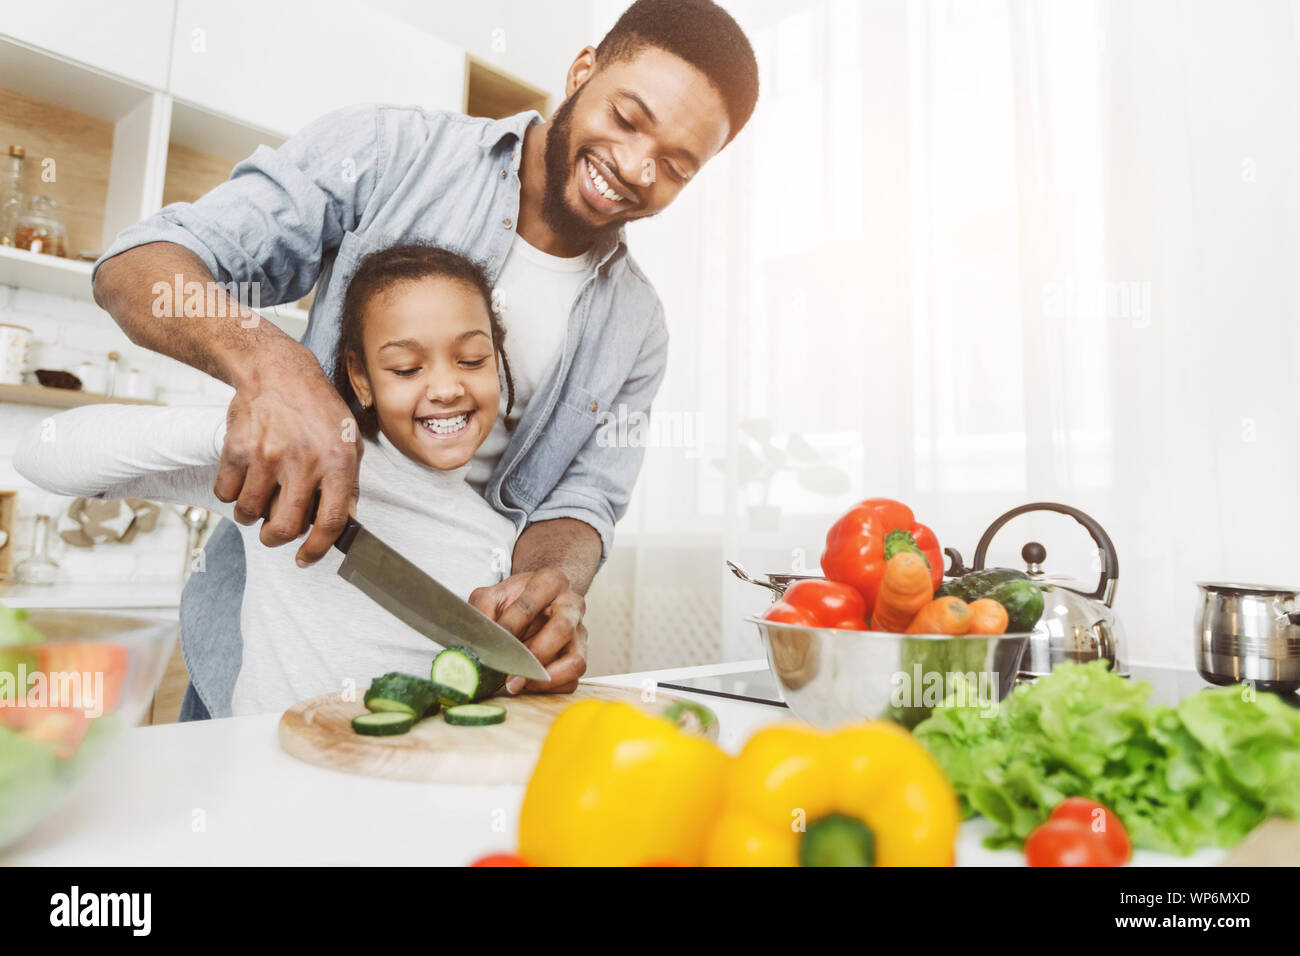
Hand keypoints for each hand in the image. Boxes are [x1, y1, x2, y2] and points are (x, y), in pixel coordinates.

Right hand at [213, 343, 360, 564]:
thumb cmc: (317, 409)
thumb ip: (346, 484)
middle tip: (274, 533)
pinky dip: (230, 495)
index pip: (330, 523)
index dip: (317, 549)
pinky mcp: (237, 449)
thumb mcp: (348, 442)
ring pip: (248, 514)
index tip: (304, 559)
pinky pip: (225, 494)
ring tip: (259, 500)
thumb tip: (340, 525)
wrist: (277, 372)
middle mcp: (303, 462)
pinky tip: (243, 480)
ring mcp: (267, 456)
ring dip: (251, 516)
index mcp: (337, 463)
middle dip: (275, 539)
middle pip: (283, 527)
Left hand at [469, 568, 588, 693]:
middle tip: (510, 672)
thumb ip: (482, 609)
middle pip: (562, 630)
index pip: (530, 604)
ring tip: (521, 685)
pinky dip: (551, 689)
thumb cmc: (515, 599)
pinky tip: (529, 686)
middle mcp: (572, 606)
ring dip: (547, 678)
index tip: (495, 642)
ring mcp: (579, 633)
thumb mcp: (493, 595)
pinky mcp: (579, 656)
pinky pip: (572, 680)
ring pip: (576, 660)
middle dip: (534, 655)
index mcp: (551, 582)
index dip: (511, 625)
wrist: (535, 601)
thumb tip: (480, 638)